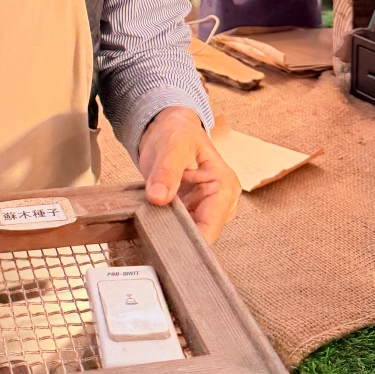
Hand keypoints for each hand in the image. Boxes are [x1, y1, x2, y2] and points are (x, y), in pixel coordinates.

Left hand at [139, 106, 239, 243]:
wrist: (167, 127)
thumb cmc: (177, 132)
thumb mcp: (173, 146)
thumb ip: (166, 172)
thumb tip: (158, 198)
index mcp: (224, 186)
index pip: (211, 226)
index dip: (191, 240)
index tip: (168, 246)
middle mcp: (219, 202)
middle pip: (200, 234)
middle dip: (177, 238)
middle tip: (152, 237)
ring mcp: (204, 208)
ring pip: (187, 234)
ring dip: (169, 232)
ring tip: (150, 226)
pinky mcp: (189, 210)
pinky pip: (177, 227)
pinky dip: (164, 226)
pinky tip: (151, 223)